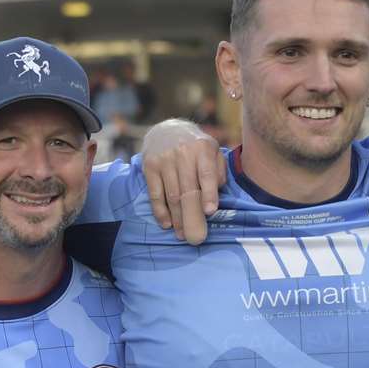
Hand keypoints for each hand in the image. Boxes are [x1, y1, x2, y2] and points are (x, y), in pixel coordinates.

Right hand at [143, 121, 225, 245]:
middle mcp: (182, 153)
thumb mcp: (213, 151)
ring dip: (177, 218)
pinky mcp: (149, 167)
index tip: (209, 211)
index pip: (206, 174)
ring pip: (172, 195)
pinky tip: (167, 224)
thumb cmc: (196, 148)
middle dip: (191, 215)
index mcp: (202, 149)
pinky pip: (155, 194)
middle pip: (187, 189)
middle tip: (196, 237)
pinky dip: (160, 211)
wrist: (167, 130)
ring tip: (182, 235)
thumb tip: (216, 193)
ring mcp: (164, 160)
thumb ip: (218, 170)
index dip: (208, 193)